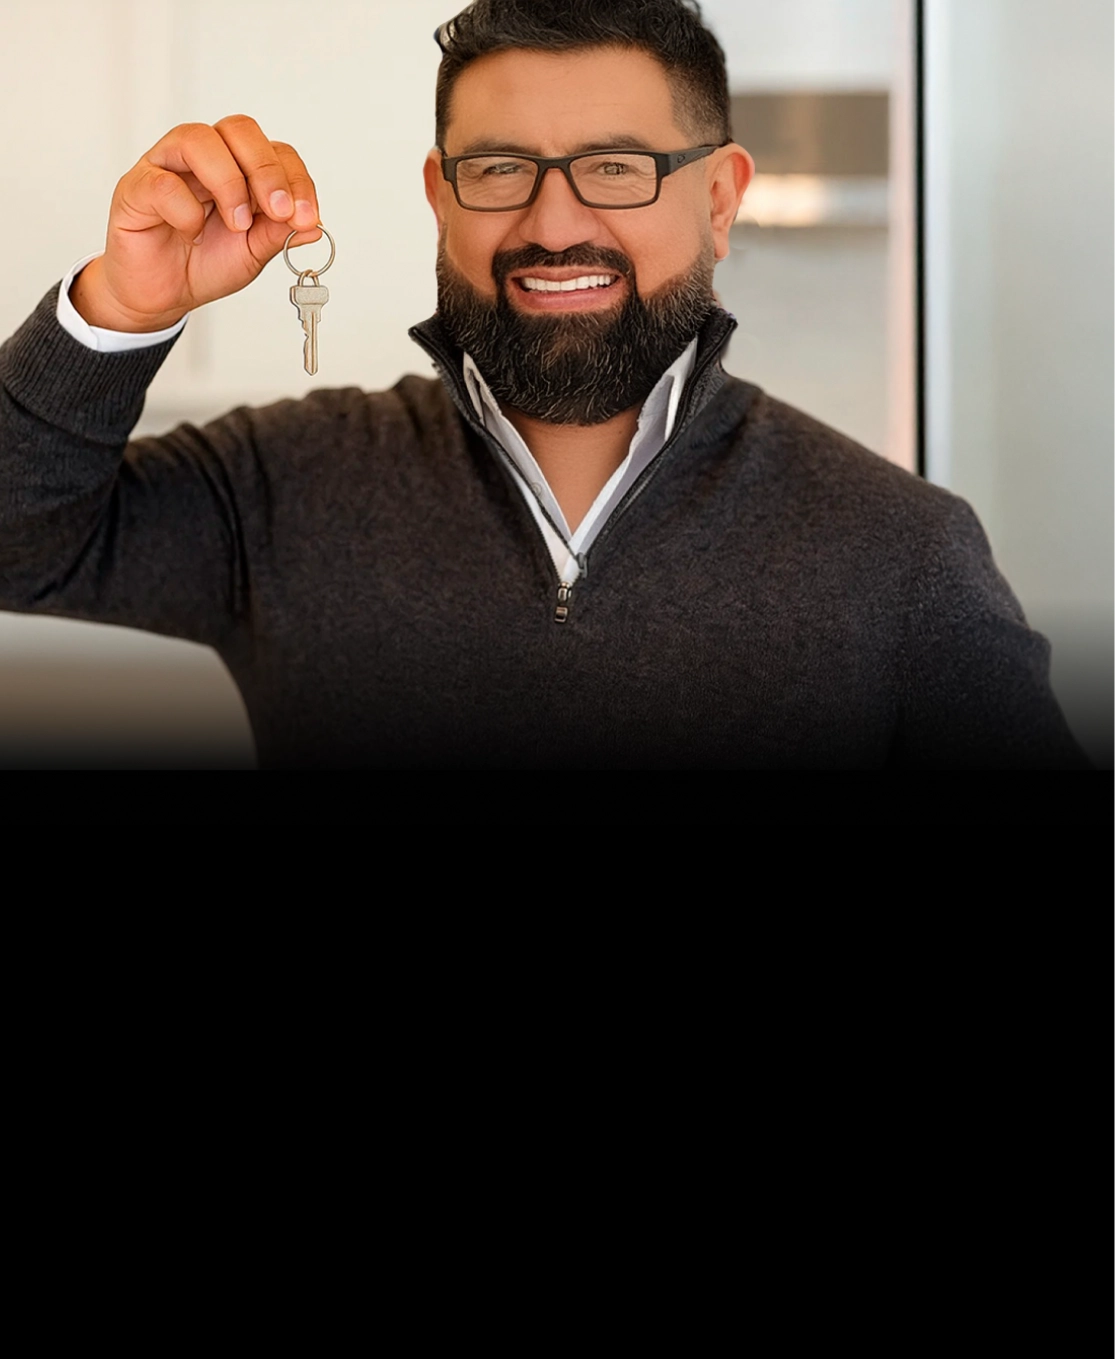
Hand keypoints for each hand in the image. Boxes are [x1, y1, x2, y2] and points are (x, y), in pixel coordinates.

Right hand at [70, 115, 321, 331]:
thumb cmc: (205, 263)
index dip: (296, 179)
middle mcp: (205, 157)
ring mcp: (168, 166)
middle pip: (239, 129)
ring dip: (228, 182)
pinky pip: (162, 182)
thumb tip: (314, 226)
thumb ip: (279, 234)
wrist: (162, 295)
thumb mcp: (253, 253)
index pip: (275, 150)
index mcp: (239, 167)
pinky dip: (186, 209)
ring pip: (197, 140)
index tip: (307, 217)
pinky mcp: (137, 186)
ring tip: (237, 224)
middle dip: (267, 170)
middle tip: (278, 211)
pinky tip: (192, 231)